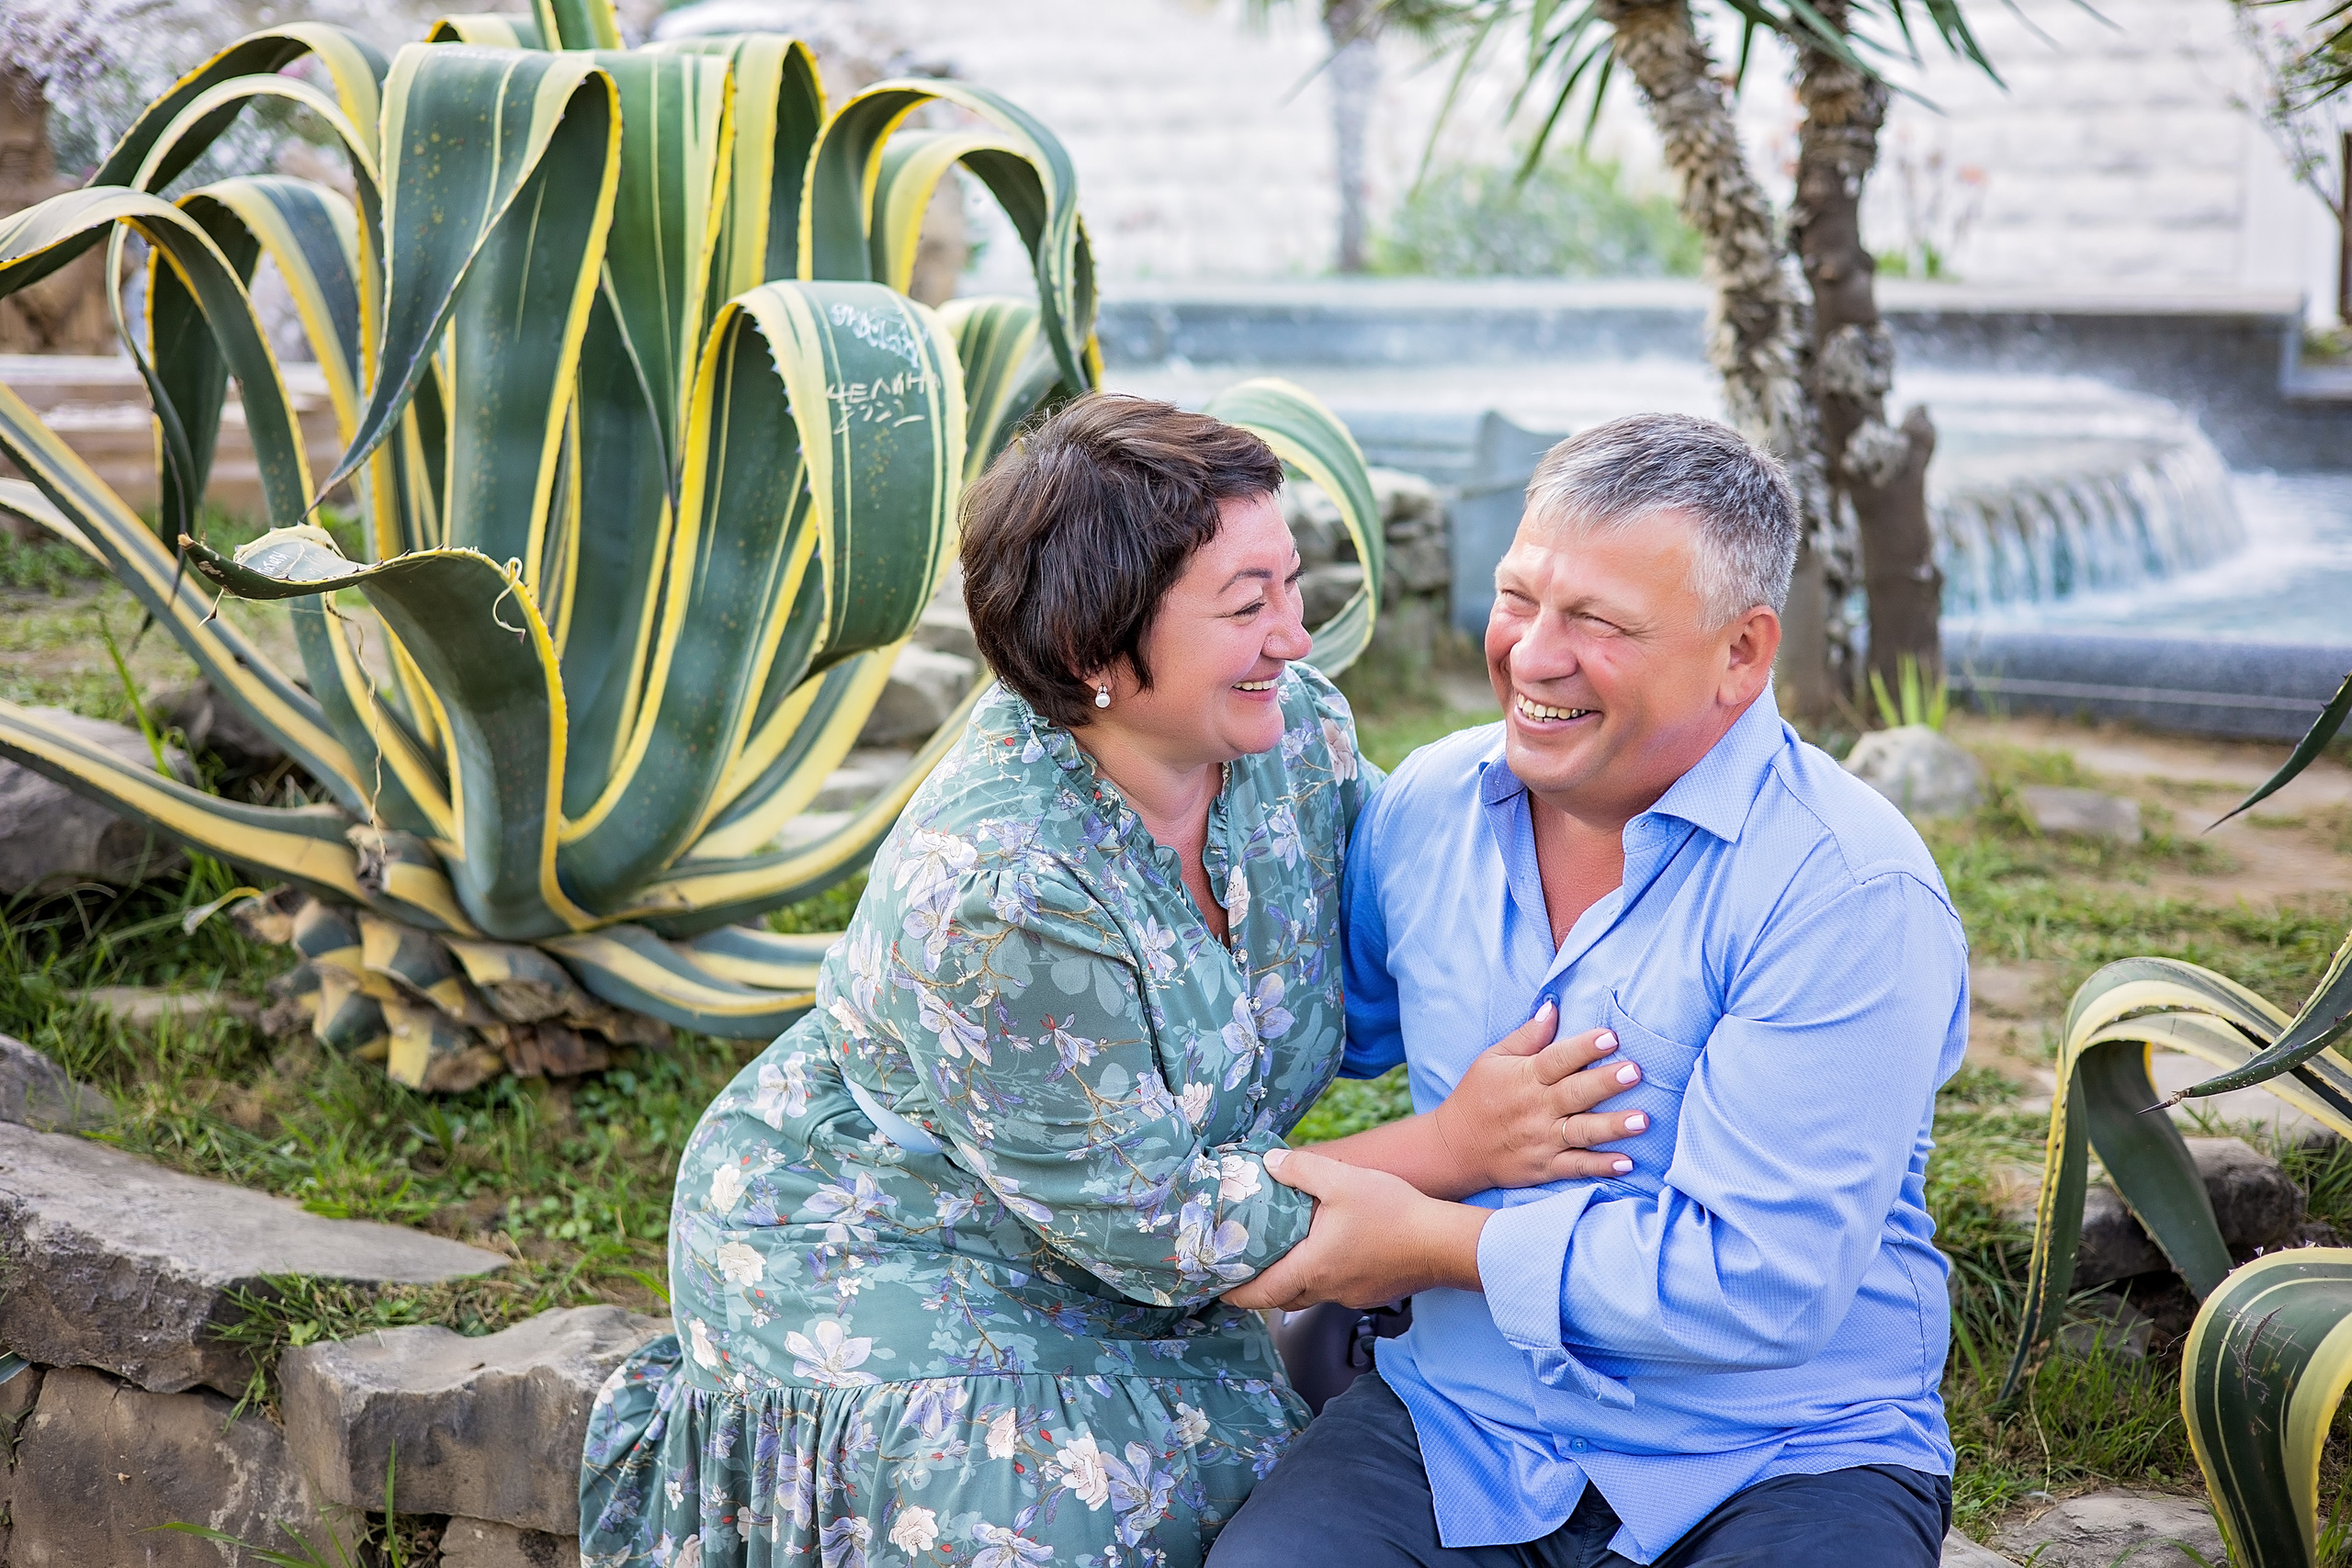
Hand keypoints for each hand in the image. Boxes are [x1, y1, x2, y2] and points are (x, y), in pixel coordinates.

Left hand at [1223, 1147, 1487, 1310]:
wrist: (1443, 1242)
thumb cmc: (1393, 1214)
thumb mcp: (1341, 1180)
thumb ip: (1301, 1170)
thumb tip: (1270, 1164)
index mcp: (1312, 1268)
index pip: (1262, 1292)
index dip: (1237, 1292)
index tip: (1218, 1288)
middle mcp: (1328, 1289)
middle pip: (1283, 1298)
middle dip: (1260, 1289)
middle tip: (1244, 1272)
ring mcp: (1352, 1295)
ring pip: (1310, 1294)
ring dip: (1292, 1282)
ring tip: (1281, 1259)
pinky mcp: (1371, 1292)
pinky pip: (1335, 1289)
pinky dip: (1321, 1276)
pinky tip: (1328, 1253)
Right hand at [1431, 1000, 1646, 1192]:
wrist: (1454, 1148)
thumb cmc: (1476, 1097)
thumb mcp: (1492, 1059)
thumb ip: (1527, 1036)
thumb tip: (1553, 1006)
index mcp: (1525, 1078)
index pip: (1557, 1060)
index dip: (1583, 1048)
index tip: (1610, 1037)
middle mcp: (1536, 1109)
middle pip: (1575, 1093)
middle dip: (1605, 1083)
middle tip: (1635, 1072)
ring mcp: (1542, 1140)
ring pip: (1582, 1132)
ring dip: (1612, 1126)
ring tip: (1642, 1120)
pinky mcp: (1545, 1167)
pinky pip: (1576, 1167)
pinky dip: (1600, 1167)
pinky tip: (1626, 1163)